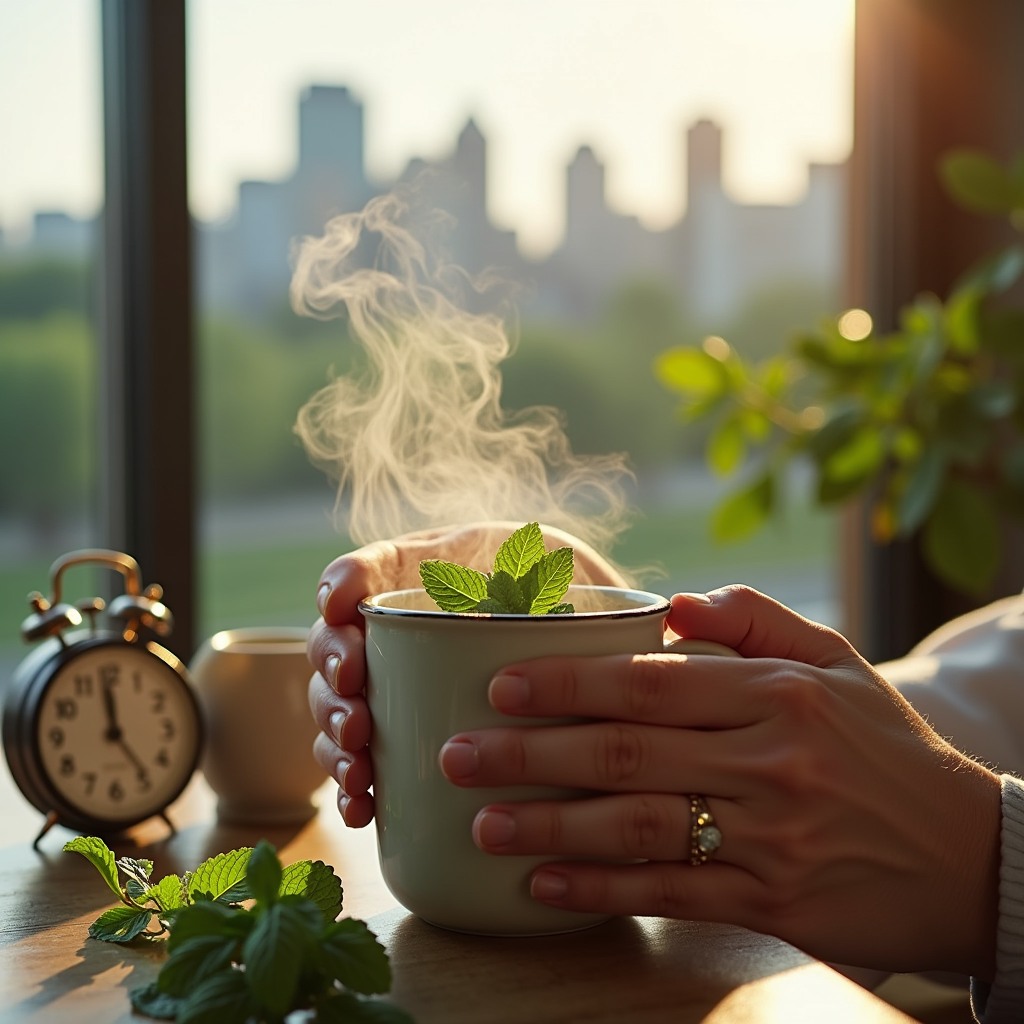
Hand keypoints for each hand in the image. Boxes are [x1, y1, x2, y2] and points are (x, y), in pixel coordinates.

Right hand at [306, 522, 627, 827]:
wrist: (580, 638)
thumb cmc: (552, 587)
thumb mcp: (541, 564)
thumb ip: (525, 567)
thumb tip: (528, 601)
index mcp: (412, 576)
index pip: (356, 575)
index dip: (337, 588)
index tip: (340, 607)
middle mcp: (388, 632)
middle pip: (332, 650)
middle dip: (334, 682)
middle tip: (357, 711)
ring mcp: (390, 685)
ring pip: (339, 709)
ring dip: (336, 741)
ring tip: (359, 766)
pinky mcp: (404, 736)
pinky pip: (364, 762)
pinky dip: (354, 788)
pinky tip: (361, 808)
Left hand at [437, 585, 1000, 977]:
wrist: (970, 853)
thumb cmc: (883, 746)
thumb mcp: (836, 660)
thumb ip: (753, 618)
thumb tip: (670, 599)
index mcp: (776, 692)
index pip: (650, 681)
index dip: (567, 682)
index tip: (499, 685)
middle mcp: (769, 760)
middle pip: (626, 752)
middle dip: (530, 752)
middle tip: (456, 753)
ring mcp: (771, 836)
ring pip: (637, 825)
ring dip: (549, 824)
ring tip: (479, 822)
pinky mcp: (775, 903)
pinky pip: (672, 893)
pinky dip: (602, 891)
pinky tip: (544, 886)